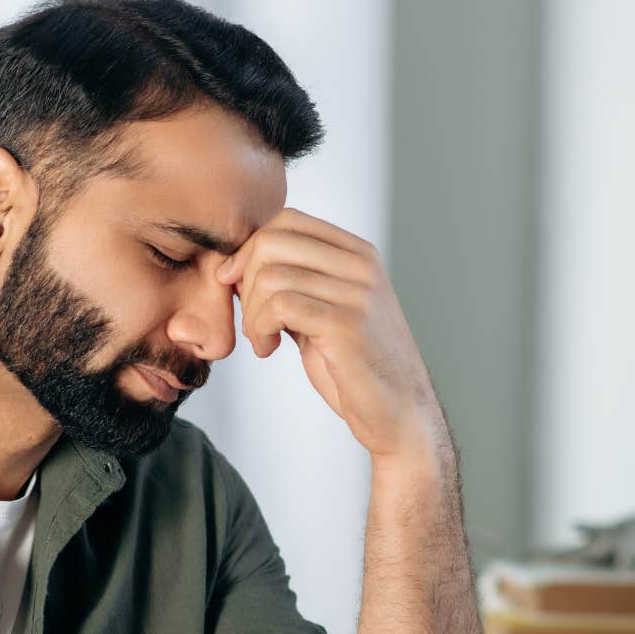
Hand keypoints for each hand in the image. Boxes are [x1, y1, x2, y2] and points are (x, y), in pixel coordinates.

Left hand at [216, 209, 447, 462]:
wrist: (398, 413)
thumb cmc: (355, 366)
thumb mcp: (324, 311)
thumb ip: (294, 283)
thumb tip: (237, 264)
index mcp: (358, 254)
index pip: (288, 220)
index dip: (250, 248)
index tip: (237, 284)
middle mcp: (361, 266)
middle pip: (273, 242)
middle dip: (245, 280)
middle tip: (251, 319)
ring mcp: (358, 293)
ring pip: (271, 276)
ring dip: (251, 314)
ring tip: (262, 341)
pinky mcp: (347, 325)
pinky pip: (279, 306)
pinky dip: (260, 329)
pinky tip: (269, 349)